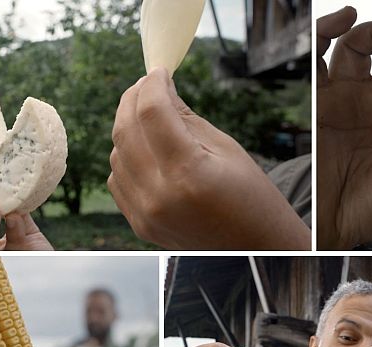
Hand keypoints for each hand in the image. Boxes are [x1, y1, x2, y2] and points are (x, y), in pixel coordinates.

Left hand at [109, 69, 309, 249]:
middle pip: (125, 130)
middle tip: (146, 85)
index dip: (152, 84)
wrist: (255, 247)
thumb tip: (159, 88)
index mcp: (187, 173)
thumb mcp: (226, 148)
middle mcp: (159, 196)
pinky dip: (126, 158)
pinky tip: (146, 150)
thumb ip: (185, 118)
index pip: (151, 112)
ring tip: (148, 116)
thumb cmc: (250, 196)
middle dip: (133, 99)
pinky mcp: (140, 225)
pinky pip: (118, 180)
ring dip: (128, 128)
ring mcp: (146, 214)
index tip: (159, 72)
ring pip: (116, 154)